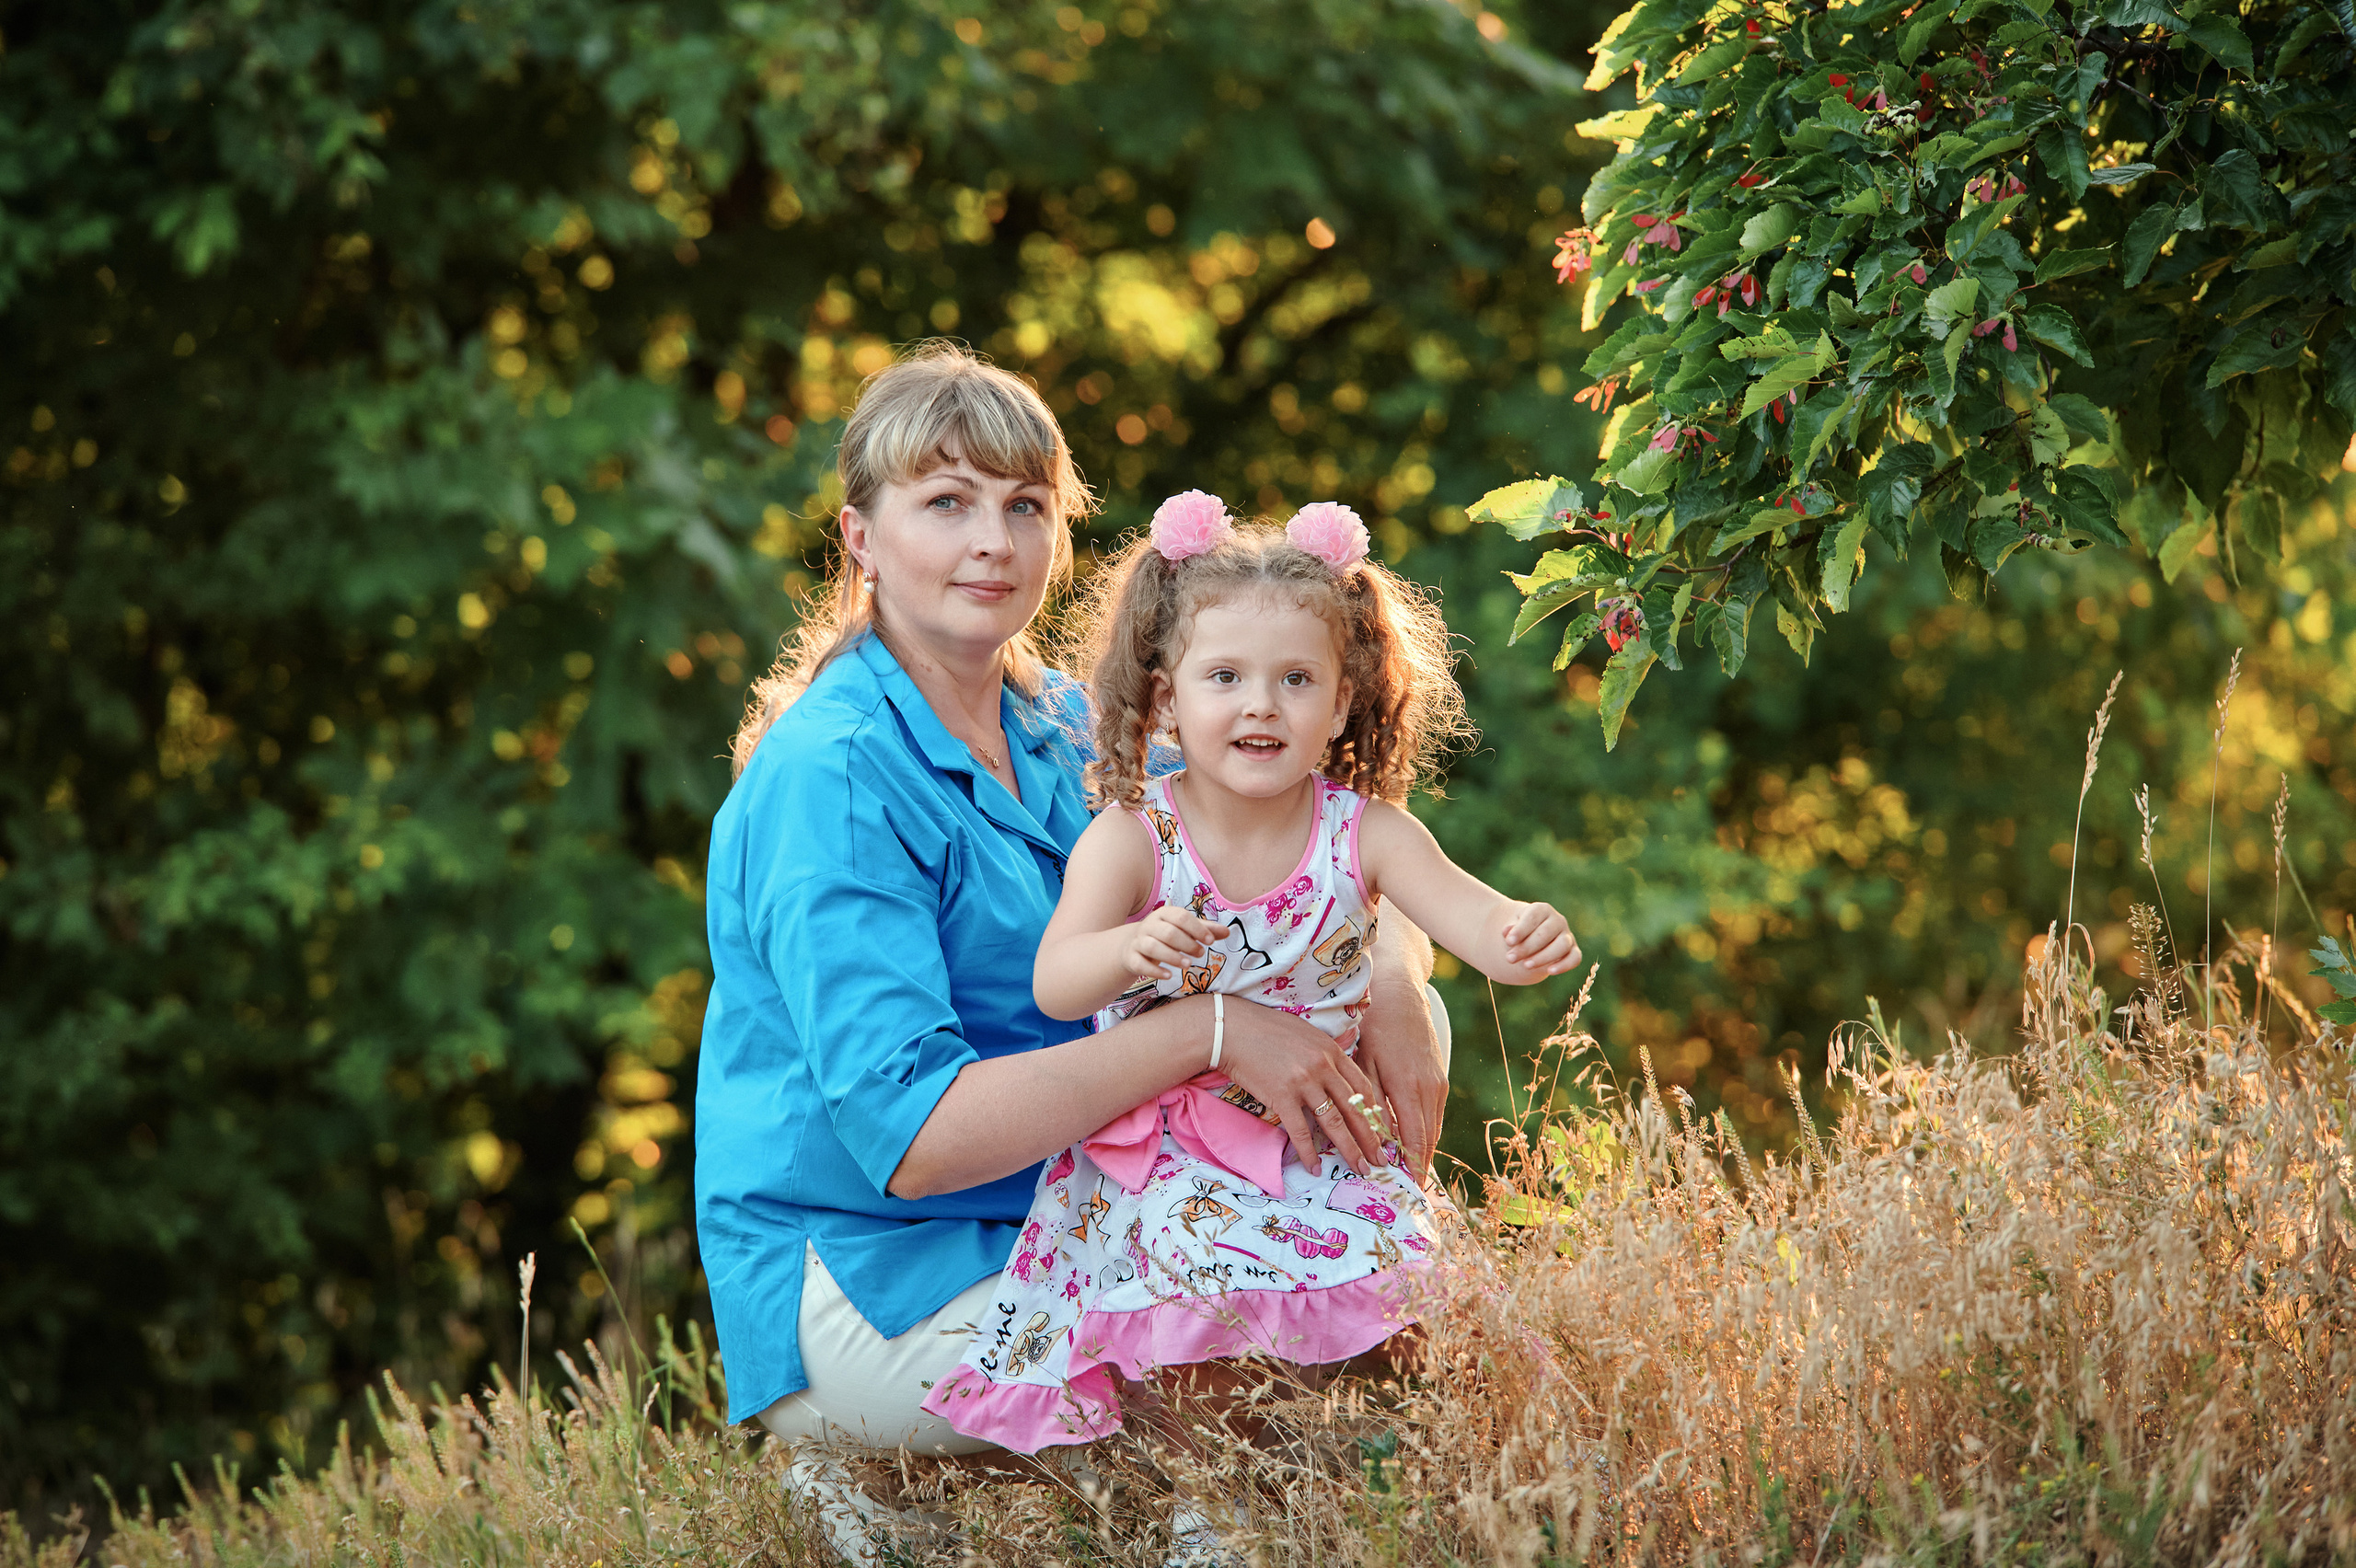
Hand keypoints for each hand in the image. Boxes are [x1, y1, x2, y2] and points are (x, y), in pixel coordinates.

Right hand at [1121, 907, 1224, 980]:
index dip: (1197, 928)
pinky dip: (1154, 971)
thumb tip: (1227, 932)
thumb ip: (1204, 930)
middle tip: (1201, 954)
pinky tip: (1169, 975)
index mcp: (1163, 914)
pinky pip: (1140, 964)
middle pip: (1168, 932)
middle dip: (1187, 944)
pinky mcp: (1131, 958)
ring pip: (1153, 947)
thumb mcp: (1184, 930)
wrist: (1133, 946)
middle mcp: (1149, 925)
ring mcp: (1138, 941)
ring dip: (1172, 957)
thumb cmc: (1165, 936)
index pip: (1181, 917)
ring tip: (1188, 965)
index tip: (1211, 941)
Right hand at [1214, 1001, 1387, 1176]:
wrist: (1231, 1029)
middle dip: (1370, 1138)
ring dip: (1349, 1149)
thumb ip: (1325, 1054)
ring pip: (1334, 1122)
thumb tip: (1338, 1077)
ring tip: (1360, 1168)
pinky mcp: (1281, 1096)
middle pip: (1355, 1108)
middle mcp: (1322, 1066)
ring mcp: (1303, 1082)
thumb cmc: (1266, 1030)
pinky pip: (1299, 1130)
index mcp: (1332, 1051)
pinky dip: (1308, 1152)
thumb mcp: (1306, 1034)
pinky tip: (1315, 1167)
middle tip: (1380, 1159)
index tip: (1382, 1130)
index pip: (1363, 1086)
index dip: (1375, 1113)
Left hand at [1357, 976, 1445, 1181]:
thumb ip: (1371, 1103)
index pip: (1414, 1139)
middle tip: (1410, 1190)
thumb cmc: (1374, 1029)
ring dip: (1424, 1151)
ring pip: (1434, 1127)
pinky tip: (1416, 1143)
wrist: (1400, 997)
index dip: (1411, 1166)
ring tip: (1413, 1173)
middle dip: (1420, 1166)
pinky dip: (1427, 1132)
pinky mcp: (1440, 1078)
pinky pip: (1435, 1113)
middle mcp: (1428, 1089)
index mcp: (1407, 1088)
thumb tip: (1376, 1140)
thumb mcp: (1364, 1065)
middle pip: (1427, 1139)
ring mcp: (1438, 1083)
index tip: (1408, 1188)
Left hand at [1502, 901, 1579, 977]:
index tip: (1508, 941)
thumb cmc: (1520, 933)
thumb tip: (1507, 931)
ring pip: (1562, 945)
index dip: (1521, 930)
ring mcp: (1567, 935)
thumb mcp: (1512, 929)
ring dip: (1543, 957)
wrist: (1531, 942)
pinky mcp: (1573, 951)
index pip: (1533, 917)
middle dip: (1526, 947)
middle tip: (1510, 958)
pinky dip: (1564, 965)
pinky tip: (1550, 971)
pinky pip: (1575, 958)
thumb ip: (1510, 930)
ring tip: (1526, 965)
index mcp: (1542, 910)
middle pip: (1545, 933)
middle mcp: (1558, 920)